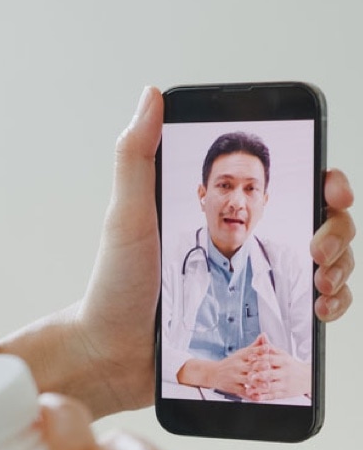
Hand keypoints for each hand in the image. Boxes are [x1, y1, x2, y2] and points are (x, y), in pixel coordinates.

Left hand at [0, 88, 355, 418]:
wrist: (110, 354)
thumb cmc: (115, 285)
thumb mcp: (127, 215)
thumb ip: (137, 156)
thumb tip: (152, 95)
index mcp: (220, 214)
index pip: (288, 186)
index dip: (323, 183)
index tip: (330, 189)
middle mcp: (244, 245)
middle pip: (321, 222)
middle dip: (337, 228)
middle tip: (318, 246)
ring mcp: (255, 285)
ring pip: (329, 264)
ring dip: (342, 265)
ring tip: (321, 280)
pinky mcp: (260, 324)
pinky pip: (316, 310)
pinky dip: (333, 304)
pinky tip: (320, 308)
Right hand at [176, 334, 269, 396]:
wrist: (212, 373)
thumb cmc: (231, 363)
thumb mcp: (241, 353)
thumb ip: (255, 346)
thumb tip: (264, 335)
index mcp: (240, 356)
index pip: (251, 351)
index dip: (259, 350)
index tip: (268, 348)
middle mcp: (237, 366)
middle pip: (250, 365)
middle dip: (259, 366)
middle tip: (268, 366)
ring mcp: (234, 377)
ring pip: (247, 380)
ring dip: (257, 383)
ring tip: (267, 385)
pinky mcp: (233, 387)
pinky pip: (243, 391)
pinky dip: (251, 395)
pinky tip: (258, 397)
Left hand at [242, 340, 310, 401]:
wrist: (308, 378)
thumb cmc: (290, 365)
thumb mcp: (282, 354)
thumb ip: (270, 347)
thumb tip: (262, 336)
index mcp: (284, 361)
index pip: (271, 359)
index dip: (260, 358)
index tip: (249, 358)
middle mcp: (285, 373)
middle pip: (271, 374)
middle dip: (260, 375)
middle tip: (249, 375)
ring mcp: (284, 384)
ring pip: (271, 386)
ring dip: (259, 388)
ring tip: (248, 388)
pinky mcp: (284, 393)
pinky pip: (273, 396)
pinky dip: (264, 397)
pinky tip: (255, 396)